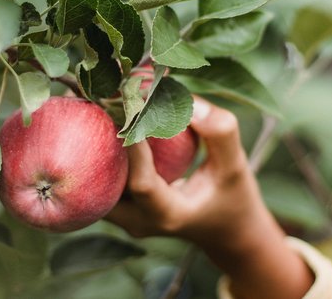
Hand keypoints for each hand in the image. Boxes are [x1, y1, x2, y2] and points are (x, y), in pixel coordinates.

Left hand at [107, 98, 313, 298]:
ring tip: (103, 105)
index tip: (131, 108)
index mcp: (169, 215)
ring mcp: (125, 218)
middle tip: (106, 100)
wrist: (227, 231)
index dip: (134, 147)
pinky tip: (109, 118)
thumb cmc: (233, 195)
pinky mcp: (121, 209)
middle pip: (105, 183)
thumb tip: (189, 99)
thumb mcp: (236, 164)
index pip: (142, 183)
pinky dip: (105, 151)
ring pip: (95, 182)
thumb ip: (219, 131)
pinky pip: (103, 179)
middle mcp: (139, 222)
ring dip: (98, 145)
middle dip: (102, 142)